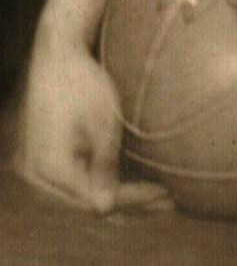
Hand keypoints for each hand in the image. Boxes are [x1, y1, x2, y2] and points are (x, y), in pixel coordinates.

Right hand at [13, 21, 171, 213]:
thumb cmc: (83, 81)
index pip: (95, 199)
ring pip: (82, 200)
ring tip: (158, 200)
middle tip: (170, 204)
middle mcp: (36, 177)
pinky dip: (103, 188)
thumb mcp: (102, 119)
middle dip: (131, 206)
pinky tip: (133, 186)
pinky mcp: (44, 166)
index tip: (167, 196)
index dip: (134, 199)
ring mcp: (37, 174)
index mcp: (48, 167)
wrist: (57, 57)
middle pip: (87, 205)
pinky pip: (75, 187)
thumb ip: (104, 164)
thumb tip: (105, 209)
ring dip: (119, 201)